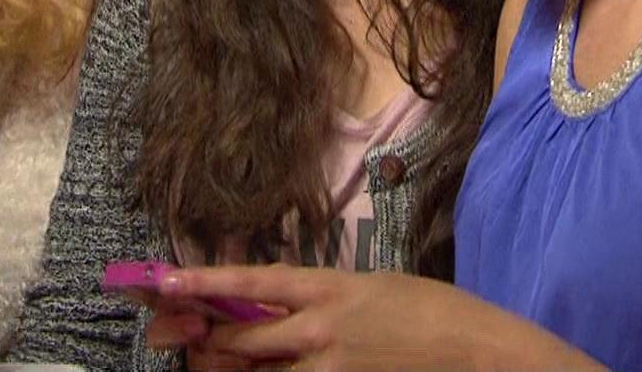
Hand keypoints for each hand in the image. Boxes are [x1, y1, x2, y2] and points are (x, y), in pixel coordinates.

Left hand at [160, 264, 600, 371]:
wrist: (475, 351)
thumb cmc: (430, 312)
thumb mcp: (371, 288)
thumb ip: (321, 298)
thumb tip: (281, 307)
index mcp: (329, 288)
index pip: (253, 284)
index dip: (205, 282)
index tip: (166, 279)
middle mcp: (321, 328)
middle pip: (242, 339)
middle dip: (206, 340)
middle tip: (182, 335)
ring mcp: (330, 367)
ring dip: (230, 369)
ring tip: (216, 359)